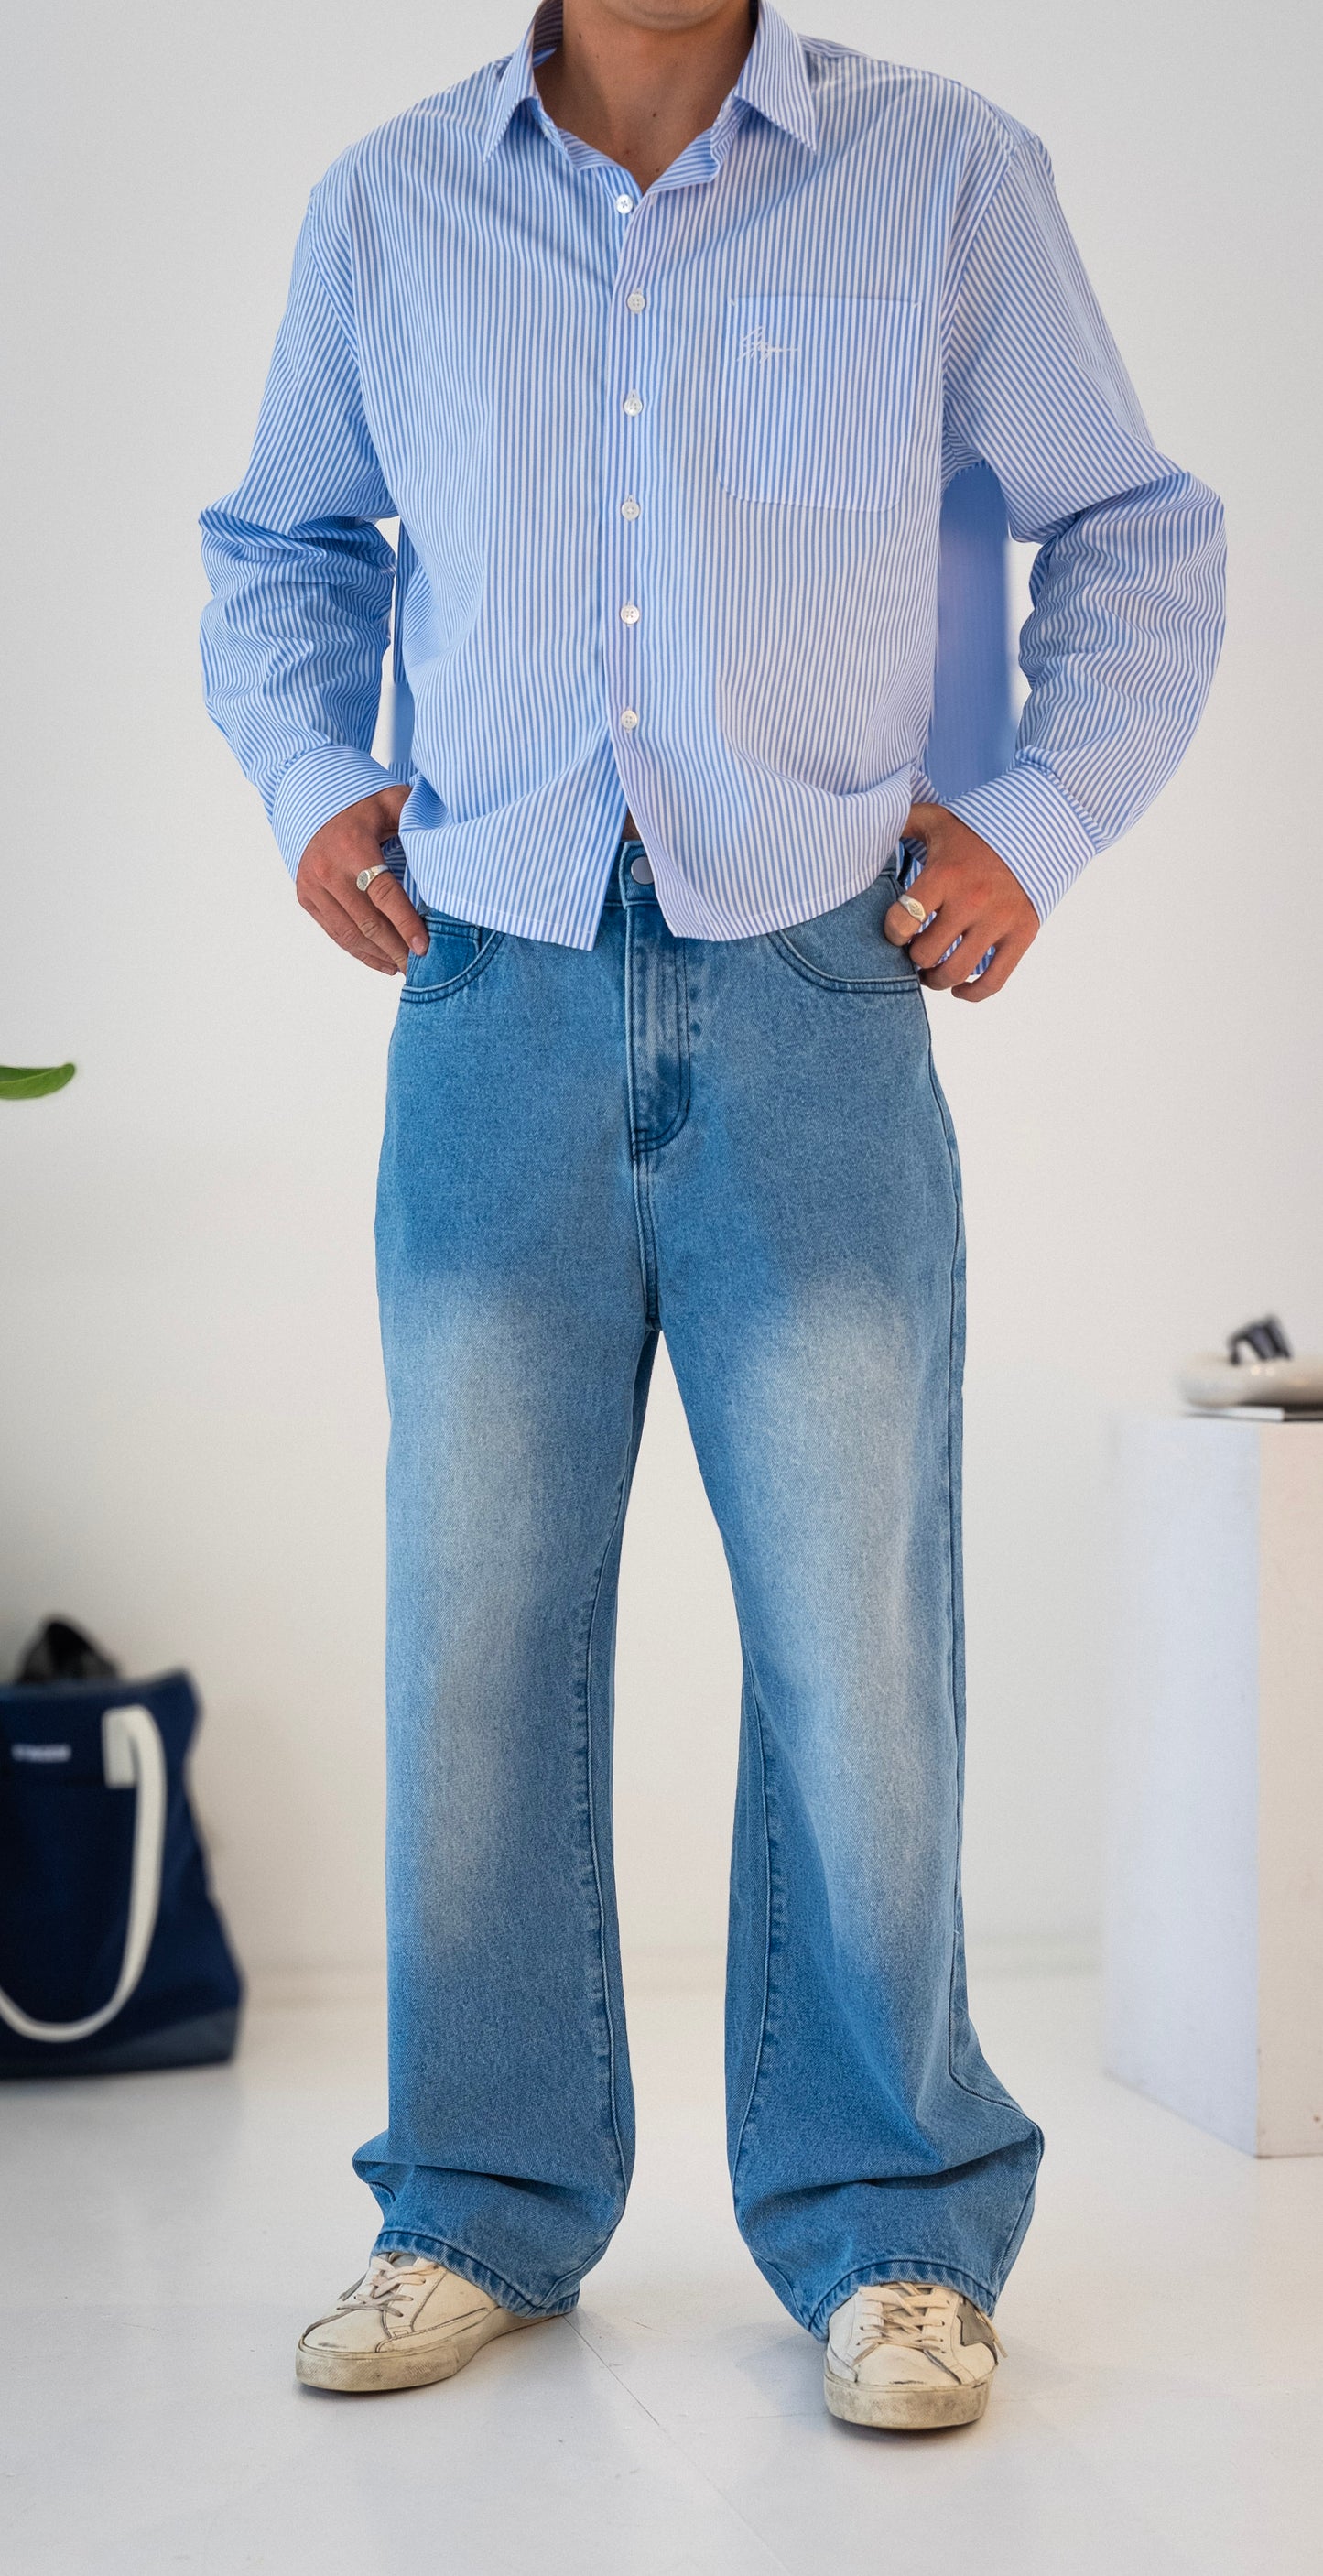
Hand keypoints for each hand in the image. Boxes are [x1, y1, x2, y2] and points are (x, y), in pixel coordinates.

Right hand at [295, 786, 427, 974]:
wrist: (307, 795)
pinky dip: (359, 951)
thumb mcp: (390, 800)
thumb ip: (415, 821)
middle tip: (421, 968)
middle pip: (368, 922)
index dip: (405, 924)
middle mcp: (327, 870)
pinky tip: (382, 961)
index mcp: (352, 847)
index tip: (424, 947)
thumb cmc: (358, 799)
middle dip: (396, 949)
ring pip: (349, 934)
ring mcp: (313, 886)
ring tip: (404, 969)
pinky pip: (334, 933)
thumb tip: (448, 846)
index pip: (384, 894)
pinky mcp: (306, 897)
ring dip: (379, 956)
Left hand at [883, 802, 1038, 1000]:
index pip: (903, 922)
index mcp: (946, 874)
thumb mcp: (935, 819)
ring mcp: (999, 920)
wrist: (1035, 830)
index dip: (892, 933)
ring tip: (930, 972)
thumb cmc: (974, 831)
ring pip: (955, 973)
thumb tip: (866, 829)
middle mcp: (972, 900)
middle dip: (913, 957)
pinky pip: (994, 981)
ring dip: (935, 980)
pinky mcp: (1022, 934)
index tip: (897, 931)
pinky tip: (959, 989)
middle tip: (913, 950)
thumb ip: (900, 824)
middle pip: (926, 954)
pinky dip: (972, 993)